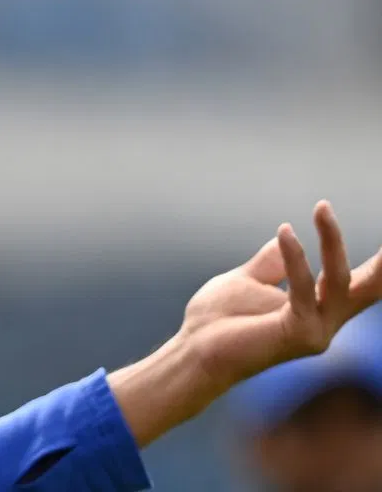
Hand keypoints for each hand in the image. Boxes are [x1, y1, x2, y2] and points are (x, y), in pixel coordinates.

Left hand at [180, 200, 381, 388]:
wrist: (193, 350)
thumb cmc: (218, 319)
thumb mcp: (250, 281)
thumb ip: (274, 262)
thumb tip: (288, 233)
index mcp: (319, 308)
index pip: (361, 281)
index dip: (380, 261)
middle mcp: (326, 321)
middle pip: (371, 287)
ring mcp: (317, 331)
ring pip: (340, 280)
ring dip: (332, 240)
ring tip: (322, 208)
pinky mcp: (299, 334)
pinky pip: (303, 288)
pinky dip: (295, 257)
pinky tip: (285, 232)